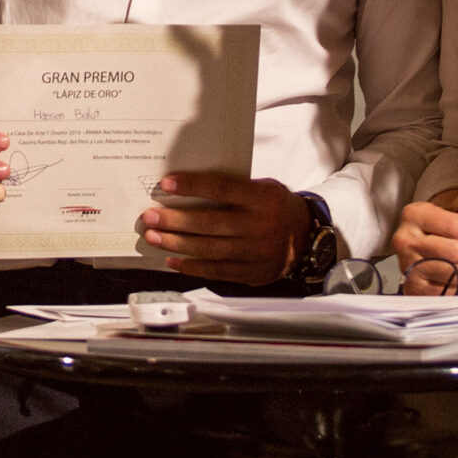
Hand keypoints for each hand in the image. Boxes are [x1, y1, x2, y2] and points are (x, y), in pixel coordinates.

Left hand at [138, 172, 311, 287]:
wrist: (307, 238)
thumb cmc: (276, 207)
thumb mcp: (264, 188)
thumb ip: (234, 188)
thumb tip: (187, 190)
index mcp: (262, 198)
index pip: (222, 189)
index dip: (193, 186)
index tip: (166, 184)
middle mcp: (260, 226)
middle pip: (210, 223)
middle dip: (175, 220)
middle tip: (149, 216)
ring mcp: (256, 252)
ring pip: (209, 249)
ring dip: (177, 244)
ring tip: (154, 237)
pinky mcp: (252, 273)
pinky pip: (217, 271)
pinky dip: (192, 267)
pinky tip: (173, 260)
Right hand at [394, 195, 457, 293]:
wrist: (428, 248)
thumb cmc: (446, 228)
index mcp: (414, 214)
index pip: (455, 225)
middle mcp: (405, 239)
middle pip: (456, 250)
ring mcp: (407, 265)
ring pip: (453, 272)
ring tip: (455, 260)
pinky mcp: (413, 287)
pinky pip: (447, 290)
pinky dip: (453, 284)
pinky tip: (447, 273)